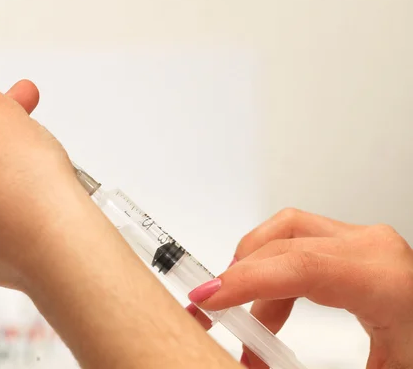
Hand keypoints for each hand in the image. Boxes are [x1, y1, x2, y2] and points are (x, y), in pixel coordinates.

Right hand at [186, 209, 412, 368]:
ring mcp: (360, 240)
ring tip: (245, 321)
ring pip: (282, 236)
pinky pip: (295, 241)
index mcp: (384, 280)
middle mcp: (370, 248)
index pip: (299, 266)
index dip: (245, 281)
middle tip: (211, 315)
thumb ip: (317, 366)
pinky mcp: (353, 242)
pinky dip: (270, 269)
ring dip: (252, 273)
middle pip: (280, 248)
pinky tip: (268, 304)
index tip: (207, 300)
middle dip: (237, 283)